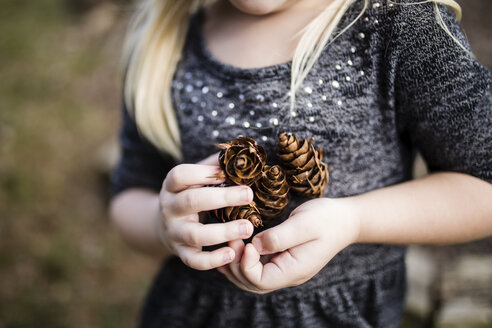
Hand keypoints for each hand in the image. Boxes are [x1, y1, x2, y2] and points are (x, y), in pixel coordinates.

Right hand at [157, 153, 254, 269]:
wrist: (164, 225)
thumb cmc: (190, 195)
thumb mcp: (194, 179)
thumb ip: (214, 167)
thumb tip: (242, 152)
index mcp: (172, 186)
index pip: (181, 175)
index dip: (203, 172)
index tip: (229, 172)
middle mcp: (169, 208)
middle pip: (192, 202)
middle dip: (222, 198)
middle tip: (249, 195)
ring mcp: (174, 232)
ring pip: (196, 235)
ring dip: (223, 231)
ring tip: (248, 227)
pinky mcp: (181, 253)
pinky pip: (195, 261)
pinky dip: (213, 260)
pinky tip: (232, 253)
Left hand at [218, 198, 359, 293]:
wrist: (345, 219)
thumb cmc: (327, 219)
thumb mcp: (304, 224)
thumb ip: (280, 236)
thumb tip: (255, 245)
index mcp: (294, 270)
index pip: (260, 280)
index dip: (245, 264)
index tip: (245, 242)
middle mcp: (287, 274)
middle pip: (252, 284)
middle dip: (236, 266)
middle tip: (230, 241)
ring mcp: (284, 268)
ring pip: (252, 278)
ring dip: (237, 264)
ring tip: (228, 244)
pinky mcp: (281, 259)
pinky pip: (257, 267)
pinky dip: (243, 259)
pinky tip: (235, 246)